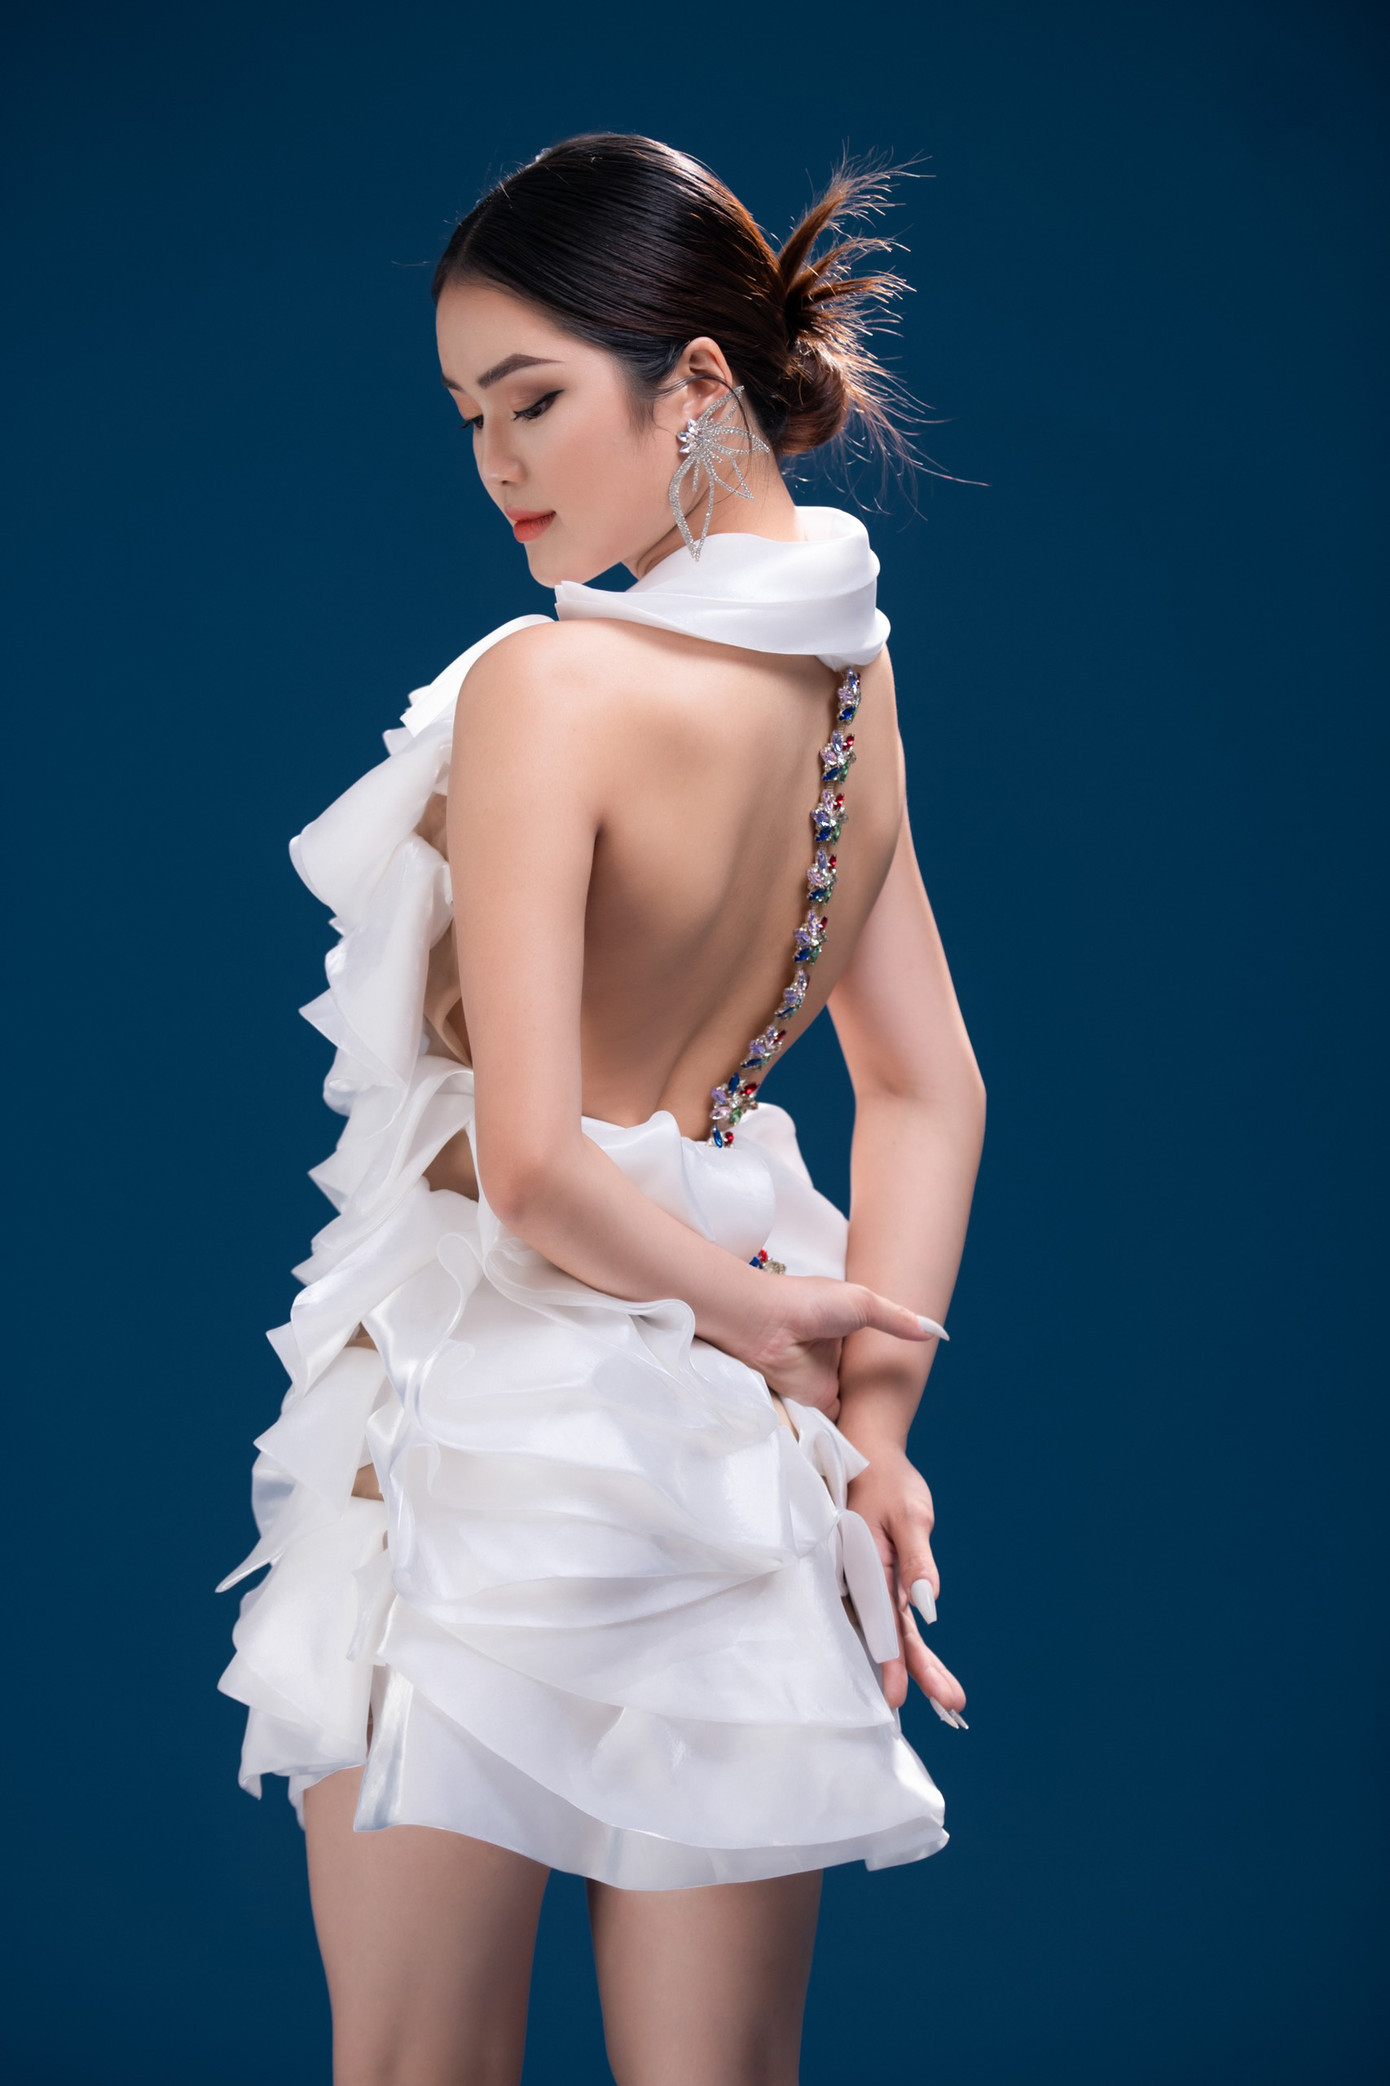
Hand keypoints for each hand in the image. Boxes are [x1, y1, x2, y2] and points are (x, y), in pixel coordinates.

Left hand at [744, 1276, 942, 1419]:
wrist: (765, 1325)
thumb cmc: (810, 1304)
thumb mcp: (863, 1302)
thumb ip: (896, 1319)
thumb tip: (933, 1333)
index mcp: (847, 1327)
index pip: (876, 1346)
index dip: (893, 1356)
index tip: (917, 1368)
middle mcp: (836, 1356)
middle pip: (868, 1378)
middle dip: (884, 1390)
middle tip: (912, 1402)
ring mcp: (826, 1380)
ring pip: (856, 1402)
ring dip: (868, 1411)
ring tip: (899, 1424)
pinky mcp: (815, 1403)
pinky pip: (838, 1421)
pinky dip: (851, 1426)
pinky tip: (873, 1436)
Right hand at [846, 1441, 967, 1719]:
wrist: (870, 1454)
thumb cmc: (889, 1481)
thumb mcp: (910, 1514)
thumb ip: (918, 1560)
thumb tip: (928, 1603)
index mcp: (866, 1566)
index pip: (881, 1622)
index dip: (891, 1660)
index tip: (897, 1697)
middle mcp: (863, 1580)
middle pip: (890, 1635)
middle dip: (919, 1672)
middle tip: (952, 1705)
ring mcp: (869, 1582)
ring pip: (893, 1632)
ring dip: (920, 1665)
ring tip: (951, 1700)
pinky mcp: (879, 1579)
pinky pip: (893, 1618)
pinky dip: (911, 1645)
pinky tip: (926, 1668)